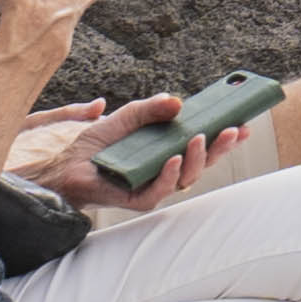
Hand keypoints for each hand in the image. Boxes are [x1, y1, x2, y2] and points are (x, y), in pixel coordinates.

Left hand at [15, 89, 217, 212]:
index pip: (201, 146)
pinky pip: (157, 193)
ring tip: (199, 137)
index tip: (243, 122)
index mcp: (164, 153)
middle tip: (234, 129)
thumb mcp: (125, 116)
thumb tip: (178, 102)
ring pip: (185, 179)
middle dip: (220, 147)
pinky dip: (168, 177)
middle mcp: (161, 172)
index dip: (223, 137)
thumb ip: (150, 108)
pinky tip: (172, 159)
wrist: (57, 162)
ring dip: (197, 159)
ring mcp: (148, 186)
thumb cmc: (90, 143)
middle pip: (200, 164)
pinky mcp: (132, 199)